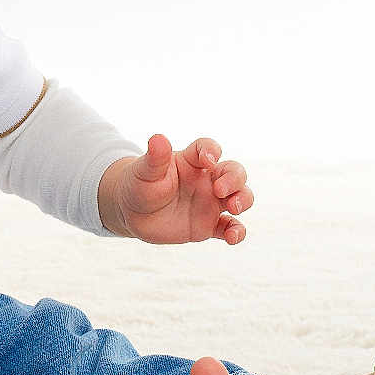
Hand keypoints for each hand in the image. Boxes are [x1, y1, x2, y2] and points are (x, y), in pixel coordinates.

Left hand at [113, 135, 251, 244]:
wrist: (132, 213)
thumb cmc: (139, 185)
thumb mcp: (144, 172)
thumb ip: (155, 157)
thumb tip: (158, 138)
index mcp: (190, 161)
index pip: (208, 148)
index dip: (211, 151)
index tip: (208, 160)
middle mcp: (205, 180)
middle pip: (233, 171)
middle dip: (234, 178)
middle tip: (220, 190)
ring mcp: (209, 202)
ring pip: (240, 196)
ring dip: (243, 199)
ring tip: (233, 208)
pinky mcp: (209, 225)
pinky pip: (229, 227)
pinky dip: (236, 232)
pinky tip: (232, 237)